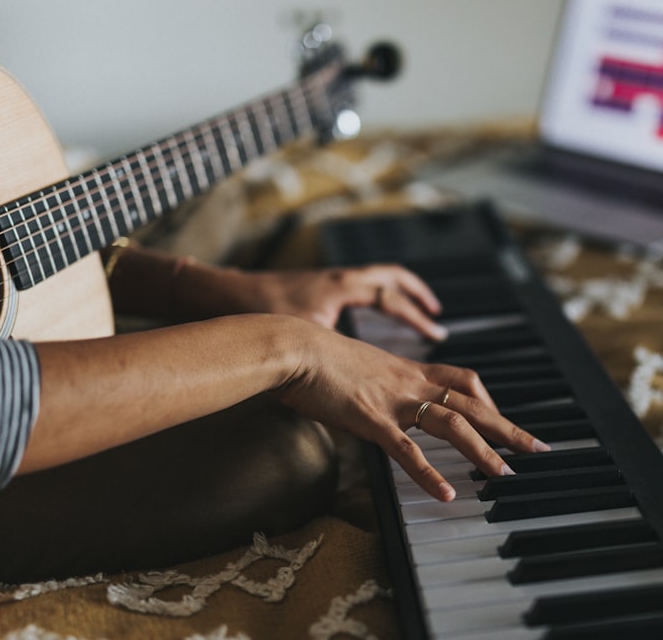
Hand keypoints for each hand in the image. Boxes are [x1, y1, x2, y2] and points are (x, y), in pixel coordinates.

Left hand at [196, 264, 447, 340]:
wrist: (228, 296)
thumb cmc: (262, 314)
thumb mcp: (306, 340)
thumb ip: (337, 361)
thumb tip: (357, 388)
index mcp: (342, 288)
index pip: (391, 297)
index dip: (415, 315)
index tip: (434, 331)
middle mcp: (339, 279)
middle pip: (391, 276)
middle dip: (416, 292)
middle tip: (434, 312)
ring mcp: (327, 280)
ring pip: (374, 276)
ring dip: (396, 291)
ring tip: (413, 307)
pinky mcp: (315, 287)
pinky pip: (357, 285)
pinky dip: (372, 295)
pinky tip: (370, 314)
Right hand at [273, 319, 547, 501]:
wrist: (293, 345)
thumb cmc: (313, 355)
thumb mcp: (354, 366)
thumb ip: (371, 382)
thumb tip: (367, 396)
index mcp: (407, 370)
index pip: (463, 380)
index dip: (488, 401)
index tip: (502, 420)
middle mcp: (409, 382)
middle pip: (472, 403)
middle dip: (508, 427)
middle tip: (536, 448)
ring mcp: (393, 400)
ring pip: (452, 425)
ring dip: (483, 451)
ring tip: (505, 475)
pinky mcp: (371, 418)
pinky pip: (407, 450)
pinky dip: (430, 473)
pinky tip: (447, 493)